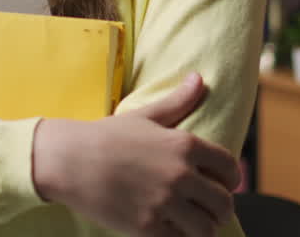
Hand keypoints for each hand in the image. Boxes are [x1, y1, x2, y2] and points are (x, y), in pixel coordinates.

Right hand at [32, 73, 239, 236]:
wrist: (69, 160)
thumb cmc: (107, 136)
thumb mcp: (145, 115)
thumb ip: (178, 101)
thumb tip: (198, 78)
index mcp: (184, 145)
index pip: (229, 168)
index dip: (230, 179)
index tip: (222, 184)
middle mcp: (180, 174)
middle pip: (223, 203)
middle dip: (220, 208)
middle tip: (208, 209)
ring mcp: (164, 202)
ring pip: (206, 228)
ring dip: (203, 227)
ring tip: (193, 223)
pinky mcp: (147, 226)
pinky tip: (171, 229)